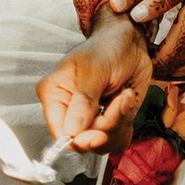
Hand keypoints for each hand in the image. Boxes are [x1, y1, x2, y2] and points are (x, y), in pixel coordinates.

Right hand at [37, 9, 152, 153]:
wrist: (130, 41)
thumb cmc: (107, 46)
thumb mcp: (94, 68)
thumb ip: (83, 99)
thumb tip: (72, 131)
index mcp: (54, 95)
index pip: (60, 133)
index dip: (80, 140)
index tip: (100, 133)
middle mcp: (69, 111)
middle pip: (83, 142)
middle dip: (106, 125)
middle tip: (121, 100)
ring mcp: (90, 119)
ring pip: (102, 144)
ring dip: (119, 122)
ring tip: (124, 95)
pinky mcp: (109, 122)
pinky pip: (118, 139)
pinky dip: (127, 123)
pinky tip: (127, 100)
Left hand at [132, 0, 184, 79]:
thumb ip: (160, 1)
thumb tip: (133, 15)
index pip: (160, 63)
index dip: (145, 60)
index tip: (135, 48)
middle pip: (172, 71)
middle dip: (155, 65)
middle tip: (142, 52)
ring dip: (172, 69)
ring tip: (159, 58)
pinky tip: (184, 61)